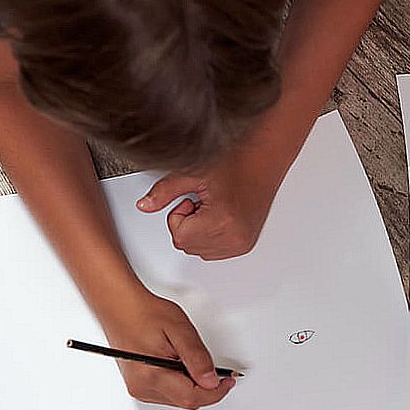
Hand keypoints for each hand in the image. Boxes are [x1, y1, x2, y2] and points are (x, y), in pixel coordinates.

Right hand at [103, 289, 235, 408]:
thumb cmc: (145, 313)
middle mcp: (142, 387)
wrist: (121, 307)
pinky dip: (181, 383)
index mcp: (153, 375)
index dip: (216, 392)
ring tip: (190, 360)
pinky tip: (180, 365)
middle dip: (206, 388)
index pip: (193, 398)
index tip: (228, 380)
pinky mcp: (138, 385)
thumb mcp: (180, 330)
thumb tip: (211, 381)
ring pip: (178, 399)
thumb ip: (197, 358)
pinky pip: (168, 394)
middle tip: (216, 369)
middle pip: (186, 401)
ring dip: (193, 386)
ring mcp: (138, 388)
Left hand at [136, 153, 279, 260]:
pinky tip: (221, 214)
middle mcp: (235, 237)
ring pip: (199, 250)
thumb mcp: (193, 173)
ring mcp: (242, 243)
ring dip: (199, 231)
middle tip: (203, 200)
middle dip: (188, 224)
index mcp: (223, 221)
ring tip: (213, 206)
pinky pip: (214, 251)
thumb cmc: (237, 161)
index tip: (192, 198)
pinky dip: (211, 235)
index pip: (180, 236)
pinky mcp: (246, 243)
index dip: (179, 214)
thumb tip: (145, 205)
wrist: (264, 158)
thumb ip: (164, 191)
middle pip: (188, 245)